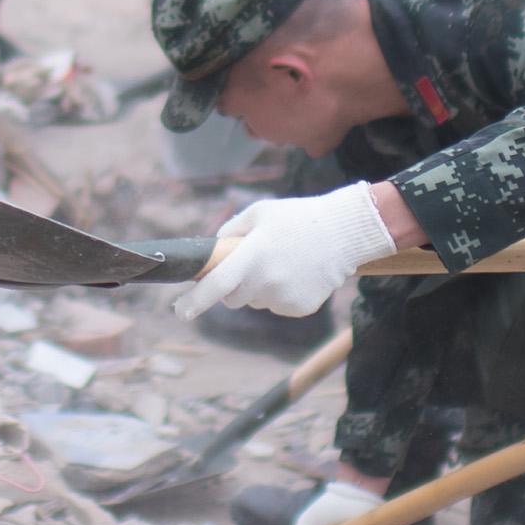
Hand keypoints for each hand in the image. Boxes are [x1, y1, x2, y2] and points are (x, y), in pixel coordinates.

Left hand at [175, 182, 398, 319]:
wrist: (344, 232)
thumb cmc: (297, 218)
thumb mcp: (259, 213)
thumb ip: (230, 232)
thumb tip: (212, 253)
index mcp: (254, 255)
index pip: (217, 285)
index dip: (195, 301)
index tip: (179, 311)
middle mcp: (268, 281)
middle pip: (233, 298)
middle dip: (233, 287)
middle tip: (250, 265)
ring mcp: (284, 297)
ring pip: (256, 301)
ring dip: (259, 288)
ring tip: (282, 263)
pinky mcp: (299, 308)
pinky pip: (276, 305)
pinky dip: (280, 293)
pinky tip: (297, 273)